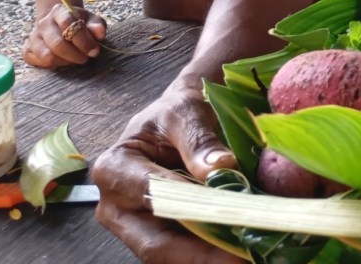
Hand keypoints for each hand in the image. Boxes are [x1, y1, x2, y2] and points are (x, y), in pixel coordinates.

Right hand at [23, 4, 106, 66]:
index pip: (68, 24)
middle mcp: (43, 23)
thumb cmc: (79, 23)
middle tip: (86, 58)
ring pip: (48, 56)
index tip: (94, 51)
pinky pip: (40, 63)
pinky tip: (63, 60)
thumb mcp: (91, 20)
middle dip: (75, 55)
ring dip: (66, 61)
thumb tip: (99, 33)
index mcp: (59, 11)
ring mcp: (33, 37)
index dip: (83, 40)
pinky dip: (55, 65)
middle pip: (57, 43)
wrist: (59, 24)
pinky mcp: (27, 50)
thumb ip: (97, 25)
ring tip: (75, 59)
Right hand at [93, 84, 240, 262]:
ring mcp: (137, 225)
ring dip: (208, 258)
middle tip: (240, 258)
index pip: (154, 197)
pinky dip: (211, 254)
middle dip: (199, 254)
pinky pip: (185, 252)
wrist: (178, 118)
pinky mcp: (160, 235)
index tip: (227, 219)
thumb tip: (220, 168)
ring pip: (171, 255)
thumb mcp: (186, 112)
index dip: (189, 212)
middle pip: (156, 242)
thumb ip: (199, 140)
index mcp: (115, 169)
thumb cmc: (175, 112)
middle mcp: (117, 205)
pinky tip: (240, 253)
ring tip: (245, 257)